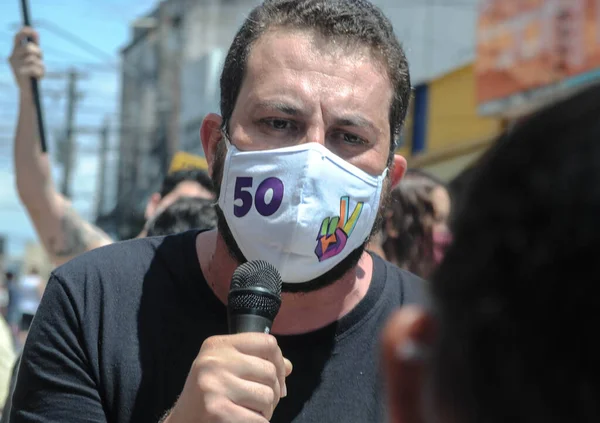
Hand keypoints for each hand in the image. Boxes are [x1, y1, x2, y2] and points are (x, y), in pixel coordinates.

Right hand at [8, 27, 44, 95]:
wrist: (29, 91)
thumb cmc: (32, 73)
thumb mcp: (33, 59)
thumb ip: (34, 47)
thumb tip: (36, 32)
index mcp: (15, 52)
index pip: (17, 38)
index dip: (25, 32)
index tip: (34, 31)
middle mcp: (12, 57)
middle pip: (29, 48)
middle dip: (39, 53)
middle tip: (40, 60)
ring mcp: (15, 65)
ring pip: (34, 59)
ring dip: (41, 66)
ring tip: (38, 72)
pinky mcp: (20, 73)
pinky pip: (35, 68)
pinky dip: (40, 73)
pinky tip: (38, 77)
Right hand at [165, 333, 292, 422]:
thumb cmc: (207, 397)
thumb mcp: (225, 370)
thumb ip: (255, 363)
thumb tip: (287, 366)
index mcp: (216, 345)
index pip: (267, 342)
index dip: (279, 362)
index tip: (277, 379)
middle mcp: (214, 362)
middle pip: (270, 372)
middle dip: (272, 392)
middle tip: (258, 403)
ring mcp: (215, 386)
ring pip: (268, 396)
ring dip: (265, 411)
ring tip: (247, 413)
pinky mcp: (219, 412)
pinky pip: (260, 420)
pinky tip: (241, 422)